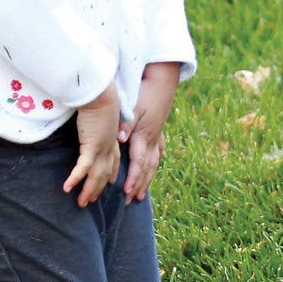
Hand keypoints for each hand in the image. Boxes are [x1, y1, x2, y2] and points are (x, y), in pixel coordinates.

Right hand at [63, 84, 120, 207]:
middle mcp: (109, 147)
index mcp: (113, 139)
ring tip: (80, 203)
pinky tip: (67, 188)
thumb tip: (92, 121)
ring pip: (95, 176)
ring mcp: (101, 149)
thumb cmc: (100, 99)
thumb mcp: (102, 114)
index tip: (108, 184)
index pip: (113, 161)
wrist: (101, 94)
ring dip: (87, 191)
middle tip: (89, 201)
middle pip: (104, 174)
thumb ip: (98, 121)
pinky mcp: (91, 147)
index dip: (111, 174)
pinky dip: (76, 179)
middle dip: (97, 189)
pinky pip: (83, 168)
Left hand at [118, 63, 178, 200]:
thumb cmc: (144, 92)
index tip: (127, 192)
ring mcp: (158, 136)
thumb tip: (120, 139)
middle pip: (147, 168)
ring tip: (141, 195)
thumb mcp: (134, 107)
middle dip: (139, 185)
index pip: (139, 162)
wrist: (162, 81)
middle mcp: (153, 139)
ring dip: (147, 180)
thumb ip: (125, 123)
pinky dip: (153, 165)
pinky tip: (151, 170)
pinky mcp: (158, 131)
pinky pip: (157, 154)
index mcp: (145, 135)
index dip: (134, 178)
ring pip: (153, 163)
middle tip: (131, 201)